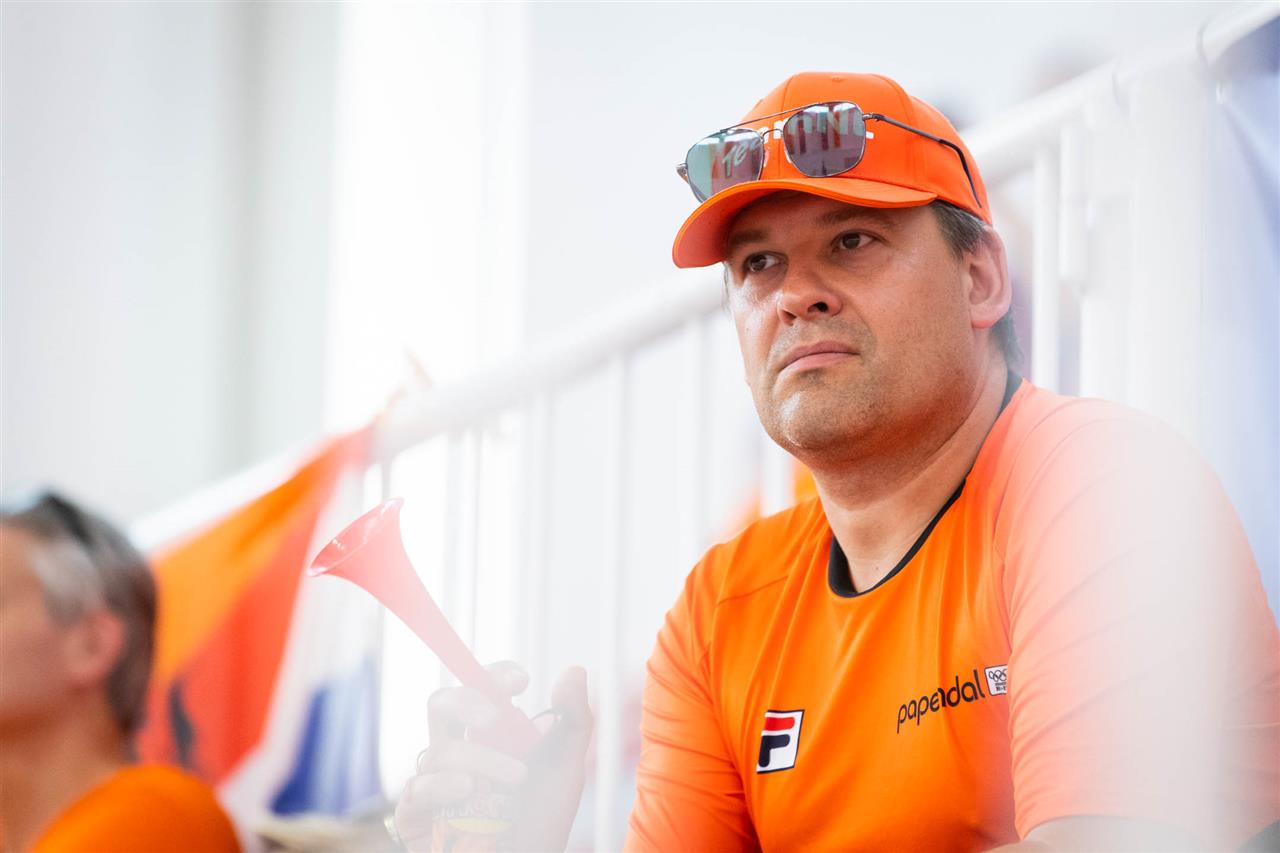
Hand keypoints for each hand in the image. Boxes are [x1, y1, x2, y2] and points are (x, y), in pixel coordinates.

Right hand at [393, 662, 592, 851]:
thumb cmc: (543, 816)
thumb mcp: (567, 765)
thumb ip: (574, 718)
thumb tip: (574, 670)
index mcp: (490, 731)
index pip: (480, 687)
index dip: (494, 675)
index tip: (521, 681)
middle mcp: (458, 748)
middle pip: (443, 704)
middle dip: (466, 702)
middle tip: (495, 717)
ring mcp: (435, 779)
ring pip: (440, 750)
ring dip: (479, 760)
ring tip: (515, 780)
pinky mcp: (417, 813)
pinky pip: (418, 789)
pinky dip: (442, 785)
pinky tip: (468, 790)